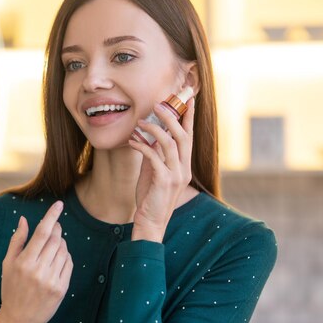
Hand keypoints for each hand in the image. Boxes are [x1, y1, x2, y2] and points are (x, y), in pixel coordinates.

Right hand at [0, 200, 73, 322]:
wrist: (19, 319)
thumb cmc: (11, 288)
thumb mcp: (8, 264)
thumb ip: (17, 240)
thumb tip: (24, 219)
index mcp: (24, 262)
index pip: (42, 233)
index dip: (51, 216)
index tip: (59, 204)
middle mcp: (39, 270)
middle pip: (56, 240)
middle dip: (57, 229)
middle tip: (54, 227)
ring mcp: (52, 280)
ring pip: (64, 250)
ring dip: (61, 243)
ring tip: (52, 246)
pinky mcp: (61, 288)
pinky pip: (69, 263)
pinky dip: (65, 256)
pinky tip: (57, 259)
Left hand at [128, 96, 194, 241]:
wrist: (150, 223)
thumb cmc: (151, 198)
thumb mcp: (154, 173)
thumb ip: (155, 155)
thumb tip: (149, 137)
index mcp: (185, 166)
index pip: (189, 137)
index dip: (189, 117)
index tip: (188, 99)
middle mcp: (184, 169)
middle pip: (182, 136)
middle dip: (171, 117)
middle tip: (157, 104)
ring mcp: (176, 176)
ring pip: (169, 143)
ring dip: (154, 129)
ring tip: (140, 121)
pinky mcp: (163, 181)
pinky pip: (153, 156)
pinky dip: (142, 145)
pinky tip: (132, 141)